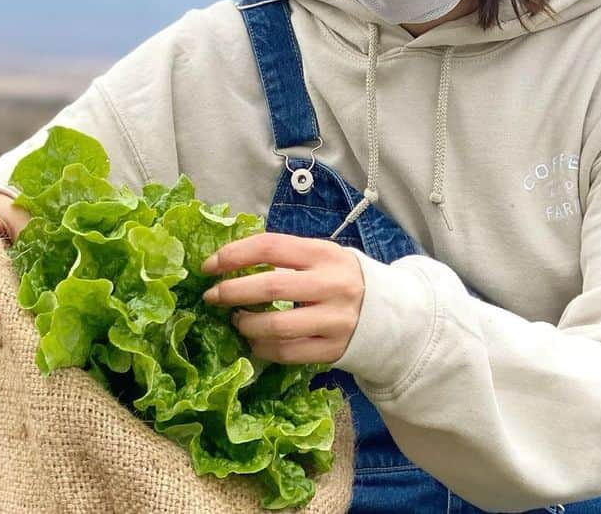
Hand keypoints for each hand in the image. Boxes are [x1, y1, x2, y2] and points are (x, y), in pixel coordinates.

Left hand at [200, 232, 364, 363]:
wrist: (390, 314)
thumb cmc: (341, 279)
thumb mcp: (322, 257)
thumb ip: (286, 256)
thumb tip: (231, 261)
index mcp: (325, 254)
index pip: (271, 247)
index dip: (234, 255)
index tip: (210, 266)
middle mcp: (332, 285)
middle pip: (270, 287)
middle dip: (232, 291)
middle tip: (212, 296)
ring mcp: (334, 321)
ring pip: (276, 326)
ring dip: (245, 324)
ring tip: (236, 319)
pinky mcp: (333, 350)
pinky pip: (287, 353)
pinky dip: (262, 348)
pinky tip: (254, 341)